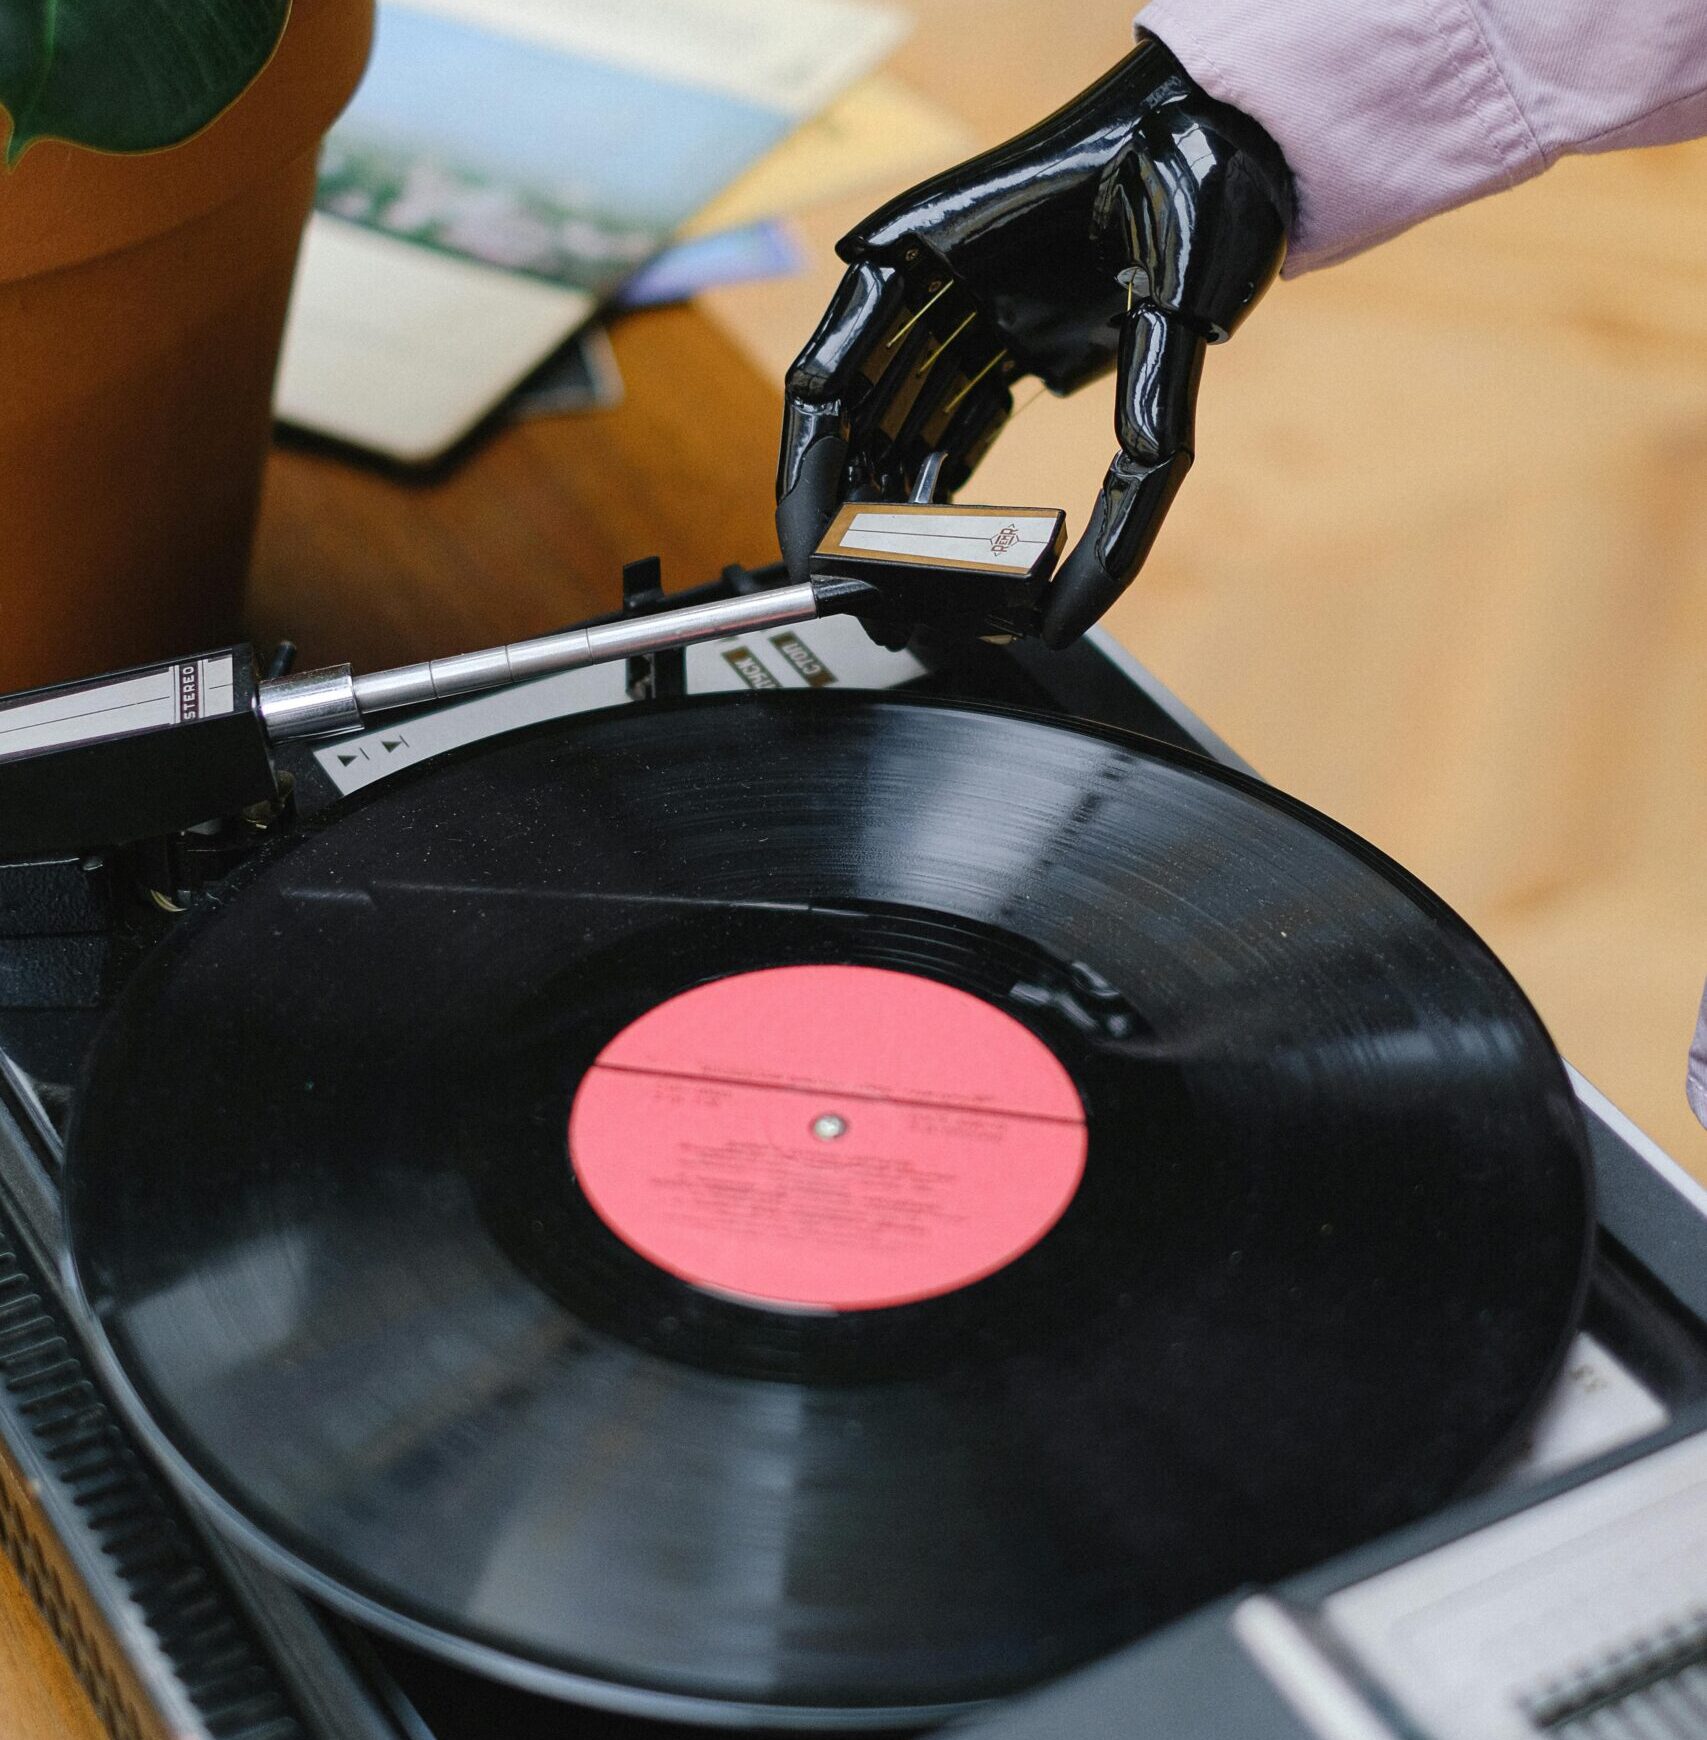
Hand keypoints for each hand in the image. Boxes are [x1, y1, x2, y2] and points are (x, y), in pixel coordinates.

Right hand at [776, 36, 1291, 646]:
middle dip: (860, 522)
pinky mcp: (1012, 331)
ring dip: (905, 515)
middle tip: (878, 602)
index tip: (816, 563)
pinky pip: (958, 420)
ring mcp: (969, 308)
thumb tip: (1107, 576)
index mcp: (920, 252)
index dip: (810, 489)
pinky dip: (951, 487)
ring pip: (904, 430)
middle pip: (861, 422)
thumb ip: (1144, 440)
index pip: (824, 389)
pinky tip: (945, 544)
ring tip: (917, 590)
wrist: (1247, 119)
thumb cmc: (1205, 165)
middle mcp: (928, 283)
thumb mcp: (1177, 305)